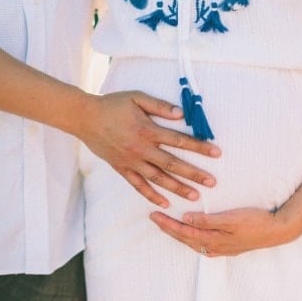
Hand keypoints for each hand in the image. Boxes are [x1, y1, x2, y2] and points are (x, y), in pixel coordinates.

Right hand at [80, 91, 219, 208]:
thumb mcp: (136, 98)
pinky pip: (138, 185)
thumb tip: (181, 113)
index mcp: (148, 130)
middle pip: (172, 164)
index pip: (179, 141)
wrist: (84, 118)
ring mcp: (131, 161)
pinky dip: (151, 195)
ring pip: (158, 178)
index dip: (199, 147)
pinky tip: (164, 203)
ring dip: (177, 188)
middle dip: (194, 173)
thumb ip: (159, 106)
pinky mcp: (121, 168)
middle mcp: (141, 149)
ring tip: (195, 196)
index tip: (217, 153)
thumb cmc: (112, 105)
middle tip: (212, 182)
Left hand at [149, 206, 301, 257]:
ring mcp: (221, 249)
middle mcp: (214, 247)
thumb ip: (208, 221)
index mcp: (213, 240)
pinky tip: (190, 236)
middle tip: (154, 218)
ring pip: (192, 242)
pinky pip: (202, 244)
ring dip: (178, 234)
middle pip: (185, 238)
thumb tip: (186, 219)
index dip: (167, 224)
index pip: (183, 232)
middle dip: (168, 228)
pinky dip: (191, 238)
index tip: (154, 215)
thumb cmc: (255, 221)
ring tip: (166, 225)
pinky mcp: (228, 247)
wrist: (279, 231)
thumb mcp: (231, 219)